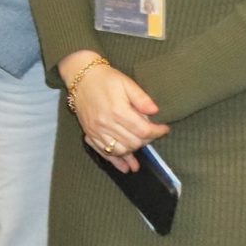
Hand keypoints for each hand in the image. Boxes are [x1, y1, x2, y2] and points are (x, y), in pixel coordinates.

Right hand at [60, 50, 167, 173]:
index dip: (158, 132)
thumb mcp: (127, 83)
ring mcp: (96, 131)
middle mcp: (106, 124)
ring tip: (141, 147)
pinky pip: (104, 152)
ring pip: (120, 151)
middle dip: (147, 140)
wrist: (81, 77)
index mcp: (118, 111)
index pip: (143, 131)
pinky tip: (126, 167)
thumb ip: (142, 98)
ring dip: (133, 151)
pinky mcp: (90, 134)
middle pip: (133, 143)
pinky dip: (116, 161)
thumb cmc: (106, 79)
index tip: (164, 129)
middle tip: (152, 133)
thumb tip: (156, 112)